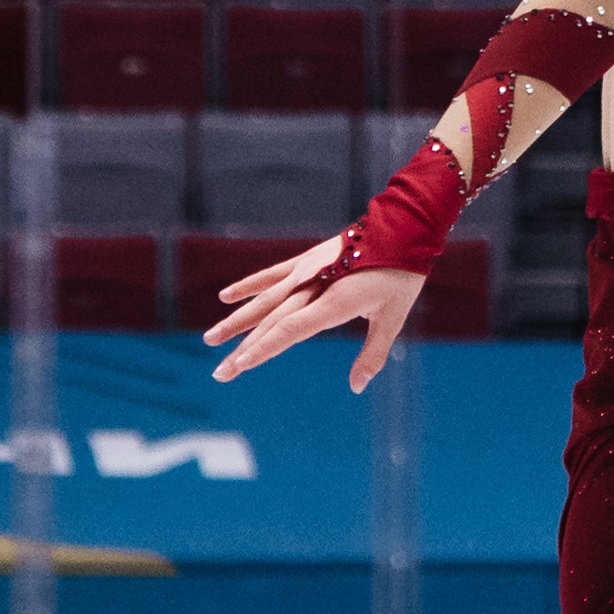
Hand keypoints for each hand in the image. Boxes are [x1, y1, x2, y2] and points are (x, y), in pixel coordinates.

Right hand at [204, 238, 425, 393]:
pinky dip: (249, 286)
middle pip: (271, 321)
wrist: (403, 226)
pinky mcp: (306, 258)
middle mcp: (313, 285)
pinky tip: (226, 297)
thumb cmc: (401, 275)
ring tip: (210, 339)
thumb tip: (357, 388)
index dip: (263, 349)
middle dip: (244, 348)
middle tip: (220, 373)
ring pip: (264, 299)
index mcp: (335, 301)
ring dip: (236, 320)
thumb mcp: (393, 318)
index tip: (240, 365)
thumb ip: (372, 354)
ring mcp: (307, 269)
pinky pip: (271, 275)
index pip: (291, 330)